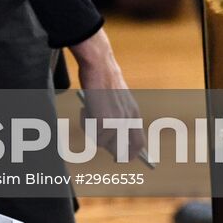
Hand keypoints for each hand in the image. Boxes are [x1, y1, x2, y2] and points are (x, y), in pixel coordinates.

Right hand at [69, 28, 145, 162]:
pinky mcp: (102, 121)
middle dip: (107, 147)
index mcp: (135, 115)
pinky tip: (84, 109)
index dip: (131, 154)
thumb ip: (119, 117)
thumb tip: (110, 137)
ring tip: (88, 113)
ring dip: (92, 132)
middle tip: (95, 134)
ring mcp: (116, 123)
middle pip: (121, 150)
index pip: (138, 144)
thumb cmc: (105, 78)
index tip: (121, 157)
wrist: (100, 65)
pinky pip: (92, 134)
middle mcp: (128, 121)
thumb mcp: (118, 100)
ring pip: (102, 143)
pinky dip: (85, 123)